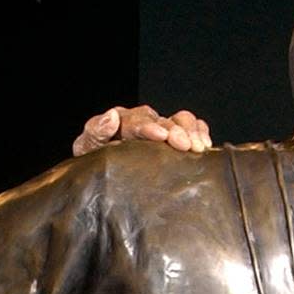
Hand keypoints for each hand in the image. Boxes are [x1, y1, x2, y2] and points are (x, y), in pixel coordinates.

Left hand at [72, 105, 211, 155]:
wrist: (100, 177)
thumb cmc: (93, 162)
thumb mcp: (88, 149)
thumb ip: (95, 132)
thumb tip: (111, 116)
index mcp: (120, 122)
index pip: (136, 120)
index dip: (149, 127)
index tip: (160, 136)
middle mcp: (143, 122)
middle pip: (162, 120)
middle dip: (175, 130)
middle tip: (184, 144)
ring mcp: (160, 128)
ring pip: (180, 120)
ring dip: (191, 131)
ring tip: (198, 147)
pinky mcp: (174, 138)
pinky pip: (191, 126)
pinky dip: (200, 130)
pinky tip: (205, 144)